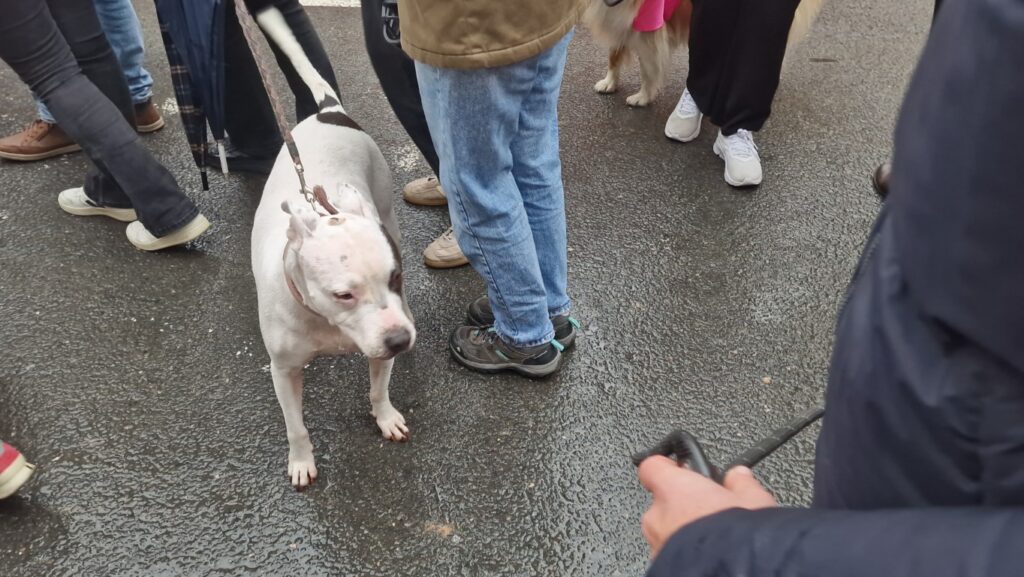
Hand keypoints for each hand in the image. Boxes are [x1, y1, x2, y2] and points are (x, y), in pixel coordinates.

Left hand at [638, 456, 776, 557]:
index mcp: (673, 488)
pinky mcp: (659, 564)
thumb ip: (741, 483)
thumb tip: (739, 476)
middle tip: (709, 508)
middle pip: (662, 500)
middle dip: (683, 504)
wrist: (735, 573)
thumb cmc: (737, 536)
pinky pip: (668, 550)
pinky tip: (706, 553)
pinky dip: (683, 549)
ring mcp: (655, 543)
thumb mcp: (753, 500)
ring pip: (664, 528)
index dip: (668, 465)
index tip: (683, 467)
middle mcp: (657, 515)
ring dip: (681, 529)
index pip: (652, 465)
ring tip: (712, 535)